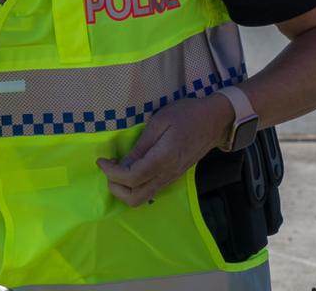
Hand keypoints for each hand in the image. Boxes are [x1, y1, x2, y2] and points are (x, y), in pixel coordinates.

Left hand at [96, 94, 234, 206]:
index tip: (101, 160)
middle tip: (108, 168)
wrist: (214, 121)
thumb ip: (141, 146)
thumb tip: (122, 164)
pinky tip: (131, 169)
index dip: (111, 173)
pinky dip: (134, 187)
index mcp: (163, 159)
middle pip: (134, 198)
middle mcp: (166, 175)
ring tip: (116, 169)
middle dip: (115, 188)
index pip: (131, 178)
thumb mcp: (160, 122)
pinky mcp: (172, 178)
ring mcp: (170, 179)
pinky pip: (149, 192)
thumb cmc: (187, 115)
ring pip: (142, 199)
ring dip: (123, 190)